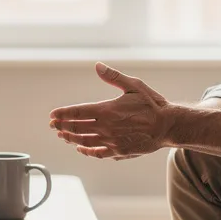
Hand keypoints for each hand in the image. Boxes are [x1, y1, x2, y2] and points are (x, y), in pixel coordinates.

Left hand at [49, 62, 172, 159]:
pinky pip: (97, 153)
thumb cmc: (152, 104)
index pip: (77, 113)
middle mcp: (106, 127)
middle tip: (52, 125)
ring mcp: (112, 141)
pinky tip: (80, 148)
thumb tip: (97, 66)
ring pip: (84, 142)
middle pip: (76, 128)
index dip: (62, 114)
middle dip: (62, 126)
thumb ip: (113, 76)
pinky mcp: (119, 151)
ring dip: (70, 139)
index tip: (52, 115)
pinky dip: (86, 151)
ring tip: (62, 136)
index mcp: (107, 110)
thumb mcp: (134, 85)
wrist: (168, 126)